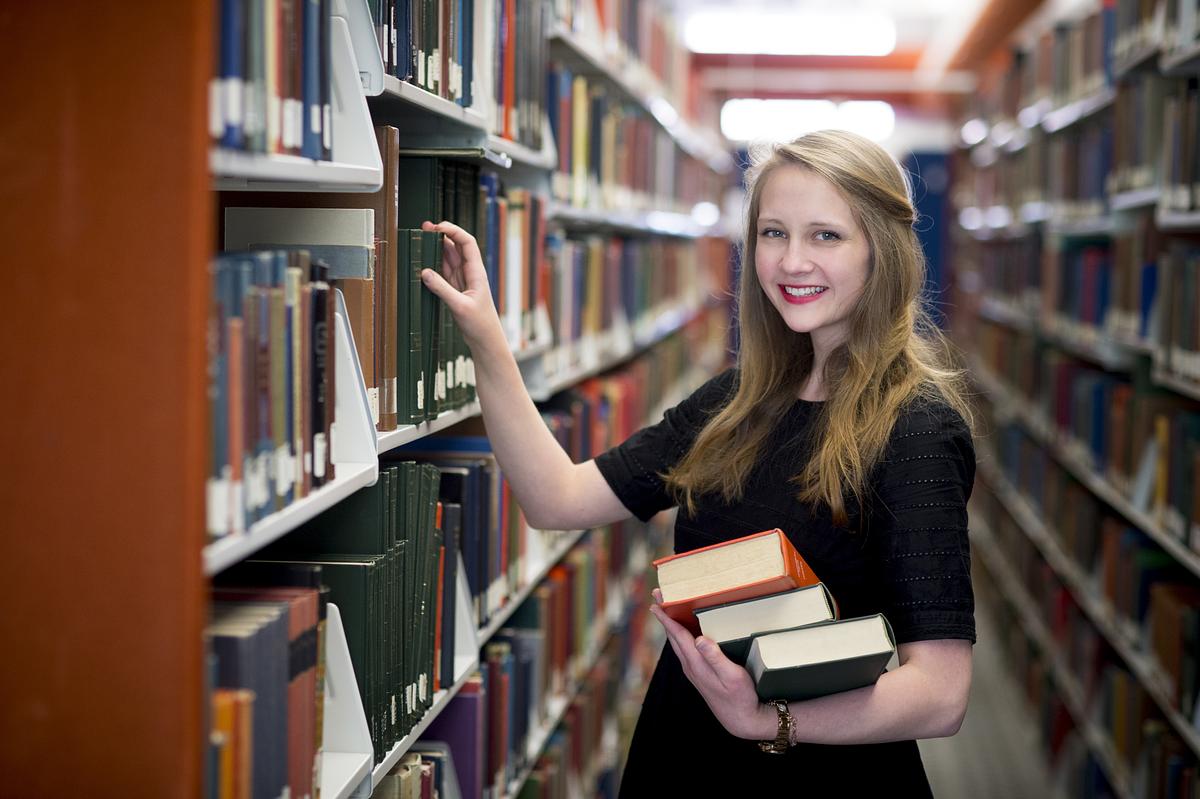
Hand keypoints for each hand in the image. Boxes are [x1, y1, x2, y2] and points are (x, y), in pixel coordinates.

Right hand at [418, 220, 504, 347]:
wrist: (485, 340)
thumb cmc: (479, 324)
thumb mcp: (459, 306)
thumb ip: (442, 289)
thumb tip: (425, 272)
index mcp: (476, 272)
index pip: (467, 243)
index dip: (453, 231)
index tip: (437, 227)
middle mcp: (470, 272)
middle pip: (456, 246)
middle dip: (442, 234)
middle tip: (425, 227)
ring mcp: (463, 280)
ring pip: (449, 258)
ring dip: (437, 248)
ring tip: (423, 239)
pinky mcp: (456, 289)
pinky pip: (444, 271)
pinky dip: (435, 264)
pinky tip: (425, 259)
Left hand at [648, 588, 776, 740]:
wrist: (740, 720)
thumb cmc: (740, 697)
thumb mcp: (732, 676)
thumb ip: (715, 657)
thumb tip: (700, 639)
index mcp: (696, 663)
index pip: (677, 635)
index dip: (666, 618)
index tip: (655, 603)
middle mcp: (690, 666)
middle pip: (673, 636)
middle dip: (665, 615)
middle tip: (659, 596)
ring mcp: (693, 671)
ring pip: (678, 643)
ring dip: (672, 625)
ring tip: (668, 609)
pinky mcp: (698, 674)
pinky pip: (685, 649)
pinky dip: (681, 635)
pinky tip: (686, 631)